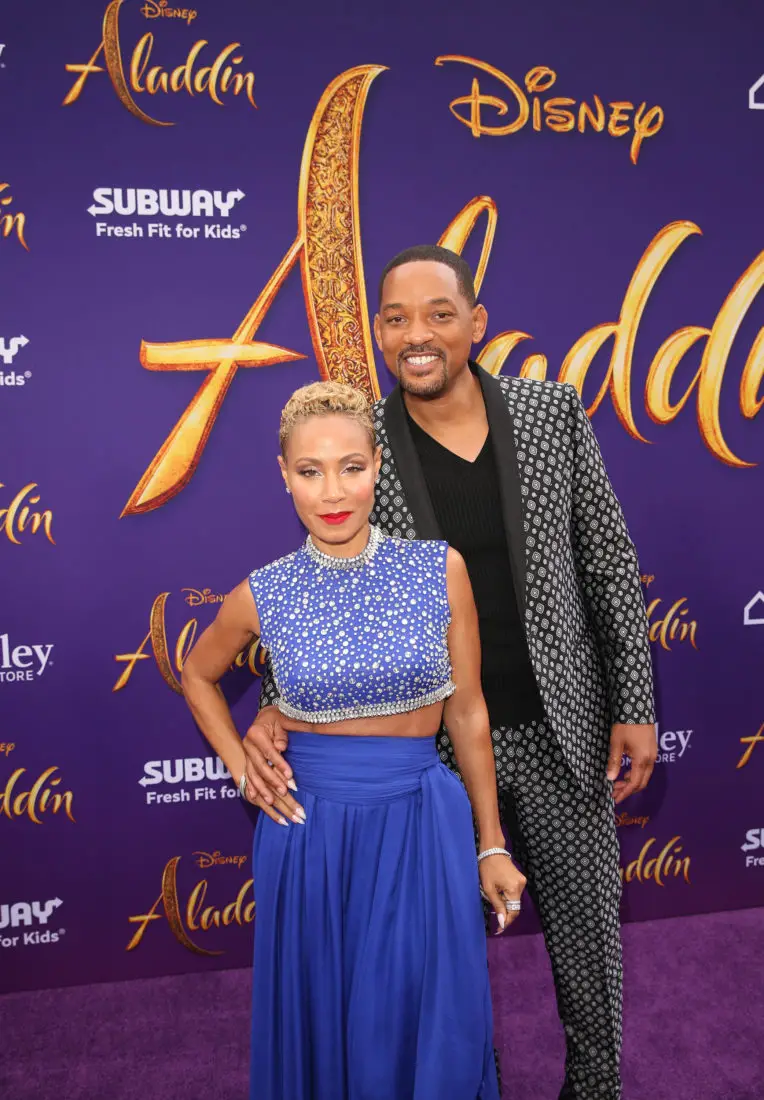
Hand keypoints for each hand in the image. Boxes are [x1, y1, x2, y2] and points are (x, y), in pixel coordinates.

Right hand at [241, 706, 304, 825]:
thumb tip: (281, 747)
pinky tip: (255, 799)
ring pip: (252, 775)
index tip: (290, 776)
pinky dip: (252, 788)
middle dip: (272, 780)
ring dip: (262, 789)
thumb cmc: (277, 718)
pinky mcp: (246, 761)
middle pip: (260, 766)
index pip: (269, 752)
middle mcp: (247, 745)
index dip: (279, 764)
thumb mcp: (283, 720)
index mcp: (255, 733)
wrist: (264, 717)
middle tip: (285, 792)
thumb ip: (283, 733)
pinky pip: (248, 777)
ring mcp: (245, 754)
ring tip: (272, 802)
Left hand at [479, 855, 526, 933]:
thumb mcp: (489, 889)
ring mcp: (522, 882)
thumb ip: (497, 906)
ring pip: (514, 900)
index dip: (506, 921)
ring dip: (505, 905)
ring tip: (494, 904)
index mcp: (514, 889)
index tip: (498, 929)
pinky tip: (498, 896)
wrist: (492, 851)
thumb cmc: (488, 868)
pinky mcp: (520, 879)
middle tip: (495, 922)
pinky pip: (514, 894)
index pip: (514, 911)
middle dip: (505, 914)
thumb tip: (502, 922)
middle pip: (515, 907)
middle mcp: (522, 886)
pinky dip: (507, 897)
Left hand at [606, 722, 655, 803]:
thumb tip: (610, 778)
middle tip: (614, 793)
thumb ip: (614, 761)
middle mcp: (650, 760)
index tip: (614, 798)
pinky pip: (646, 768)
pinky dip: (636, 774)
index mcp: (642, 760)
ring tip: (617, 784)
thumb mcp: (616, 743)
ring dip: (632, 782)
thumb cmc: (625, 725)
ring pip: (644, 776)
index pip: (634, 783)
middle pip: (641, 782)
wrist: (637, 708)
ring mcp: (653, 755)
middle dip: (628, 790)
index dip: (624, 792)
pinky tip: (625, 773)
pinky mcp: (652, 750)